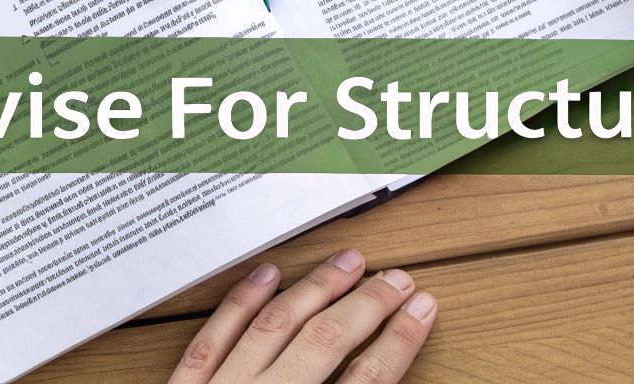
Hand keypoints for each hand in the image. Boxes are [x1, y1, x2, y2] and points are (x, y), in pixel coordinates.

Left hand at [169, 249, 436, 383]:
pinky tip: (265, 276)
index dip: (400, 342)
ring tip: (346, 262)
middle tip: (397, 279)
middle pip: (325, 342)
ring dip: (315, 290)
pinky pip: (210, 343)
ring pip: (274, 328)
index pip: (366, 382)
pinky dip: (240, 306)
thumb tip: (381, 376)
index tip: (423, 309)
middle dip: (368, 305)